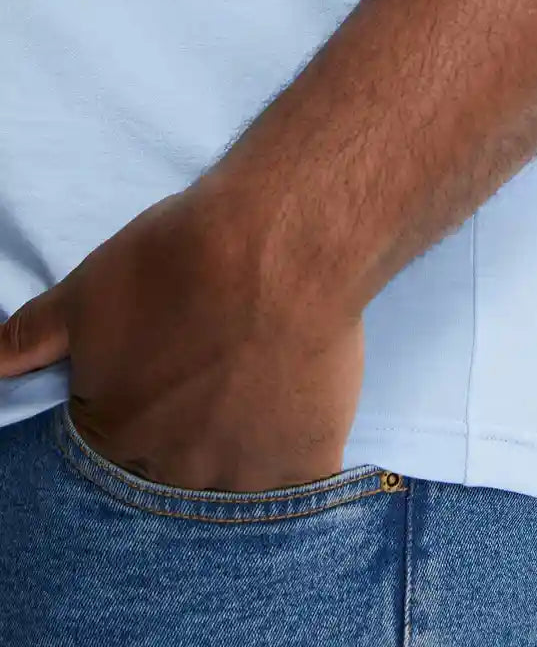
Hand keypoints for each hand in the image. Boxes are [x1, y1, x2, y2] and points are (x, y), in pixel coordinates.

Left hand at [0, 180, 364, 490]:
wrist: (280, 244)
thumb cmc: (179, 260)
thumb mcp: (85, 291)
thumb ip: (29, 340)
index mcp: (114, 435)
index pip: (109, 455)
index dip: (136, 410)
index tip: (161, 375)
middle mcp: (174, 472)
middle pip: (172, 475)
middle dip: (184, 435)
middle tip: (209, 376)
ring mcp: (243, 474)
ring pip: (234, 485)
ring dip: (238, 448)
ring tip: (252, 387)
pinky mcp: (307, 462)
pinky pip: (300, 492)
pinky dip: (294, 461)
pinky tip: (295, 412)